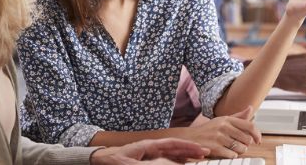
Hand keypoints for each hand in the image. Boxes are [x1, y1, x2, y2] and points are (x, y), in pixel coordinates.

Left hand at [90, 138, 209, 164]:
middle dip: (190, 150)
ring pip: (171, 154)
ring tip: (197, 158)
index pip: (172, 144)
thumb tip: (172, 163)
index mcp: (148, 145)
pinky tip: (182, 163)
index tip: (200, 150)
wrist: (100, 161)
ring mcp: (148, 154)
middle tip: (205, 153)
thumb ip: (153, 164)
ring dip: (184, 156)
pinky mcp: (146, 160)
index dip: (187, 147)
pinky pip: (165, 159)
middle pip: (174, 147)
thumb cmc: (115, 162)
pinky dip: (175, 161)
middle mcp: (150, 147)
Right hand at [185, 106, 260, 158]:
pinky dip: (230, 156)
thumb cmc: (209, 130)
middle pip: (247, 139)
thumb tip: (251, 108)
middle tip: (238, 145)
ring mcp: (219, 137)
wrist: (191, 138)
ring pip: (241, 148)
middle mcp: (224, 126)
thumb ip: (238, 116)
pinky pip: (232, 155)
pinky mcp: (215, 147)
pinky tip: (224, 152)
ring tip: (231, 148)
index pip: (249, 126)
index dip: (257, 134)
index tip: (258, 140)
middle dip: (245, 144)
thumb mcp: (222, 120)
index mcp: (227, 119)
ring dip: (238, 151)